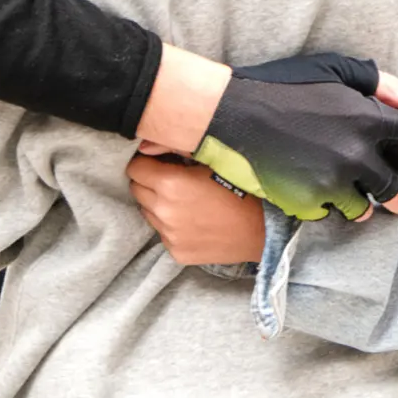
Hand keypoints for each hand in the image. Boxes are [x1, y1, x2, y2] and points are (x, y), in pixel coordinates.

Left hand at [128, 153, 266, 264]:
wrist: (262, 230)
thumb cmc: (241, 187)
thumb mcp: (213, 159)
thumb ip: (176, 148)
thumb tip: (145, 145)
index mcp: (170, 183)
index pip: (135, 169)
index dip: (146, 162)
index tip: (160, 163)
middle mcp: (163, 211)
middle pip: (137, 190)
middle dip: (150, 182)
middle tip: (174, 180)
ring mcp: (168, 235)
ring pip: (148, 212)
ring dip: (158, 204)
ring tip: (185, 201)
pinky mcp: (176, 252)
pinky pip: (162, 233)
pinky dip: (171, 225)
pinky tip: (193, 220)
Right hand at [194, 52, 397, 221]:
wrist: (227, 114)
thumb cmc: (284, 85)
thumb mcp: (338, 71)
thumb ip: (385, 87)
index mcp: (369, 118)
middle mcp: (355, 155)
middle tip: (385, 179)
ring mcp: (330, 184)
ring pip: (365, 208)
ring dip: (359, 197)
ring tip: (331, 170)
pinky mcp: (306, 204)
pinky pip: (332, 214)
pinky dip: (328, 203)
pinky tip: (308, 177)